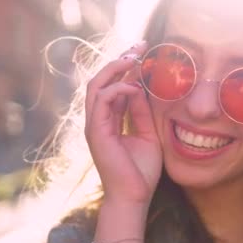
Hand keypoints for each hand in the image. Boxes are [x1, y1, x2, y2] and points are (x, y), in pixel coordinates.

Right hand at [85, 41, 161, 205]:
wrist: (134, 196)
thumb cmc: (141, 170)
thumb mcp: (147, 133)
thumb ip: (141, 112)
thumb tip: (141, 88)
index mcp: (109, 120)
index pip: (112, 85)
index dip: (126, 67)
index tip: (143, 51)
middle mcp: (98, 120)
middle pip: (100, 80)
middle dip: (119, 60)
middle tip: (139, 46)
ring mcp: (94, 125)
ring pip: (96, 85)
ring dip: (115, 69)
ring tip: (134, 59)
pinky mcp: (96, 132)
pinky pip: (102, 101)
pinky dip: (118, 89)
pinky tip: (135, 88)